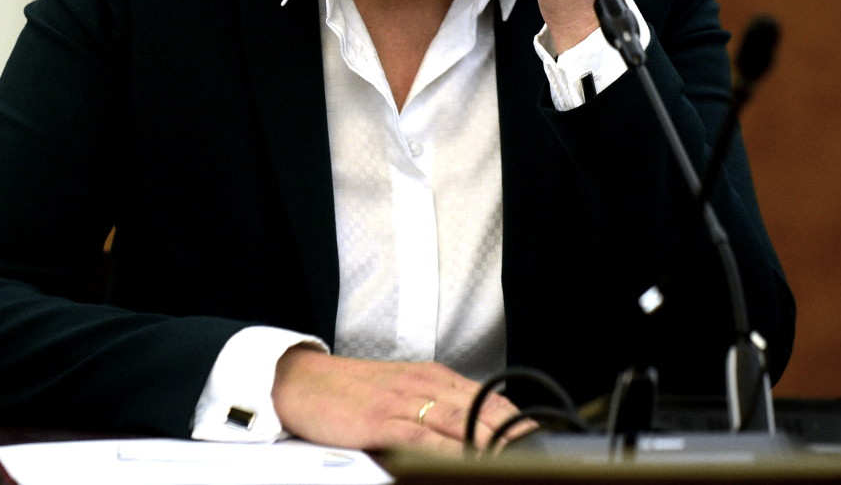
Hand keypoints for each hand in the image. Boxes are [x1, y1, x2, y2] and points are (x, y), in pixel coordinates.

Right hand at [271, 346, 526, 453]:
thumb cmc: (349, 392)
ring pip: (460, 423)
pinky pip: (423, 439)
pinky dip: (449, 453)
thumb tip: (465, 433)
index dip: (516, 418)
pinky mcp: (381, 420)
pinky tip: (466, 463)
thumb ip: (431, 409)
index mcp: (432, 377)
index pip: (486, 397)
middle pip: (481, 410)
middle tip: (539, 451)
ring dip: (490, 442)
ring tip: (514, 458)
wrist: (300, 381)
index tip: (539, 436)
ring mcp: (404, 401)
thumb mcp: (398, 392)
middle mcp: (424, 385)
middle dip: (513, 433)